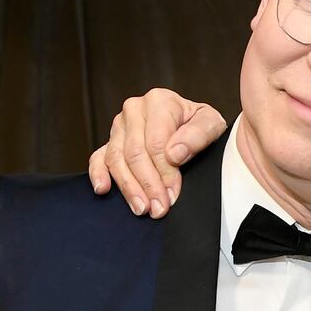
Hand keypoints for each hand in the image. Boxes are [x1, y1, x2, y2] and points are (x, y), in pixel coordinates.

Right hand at [86, 89, 227, 216]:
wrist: (192, 124)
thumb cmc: (201, 125)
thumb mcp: (211, 124)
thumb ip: (198, 135)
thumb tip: (174, 154)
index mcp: (159, 101)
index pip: (156, 143)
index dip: (164, 173)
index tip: (172, 195)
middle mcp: (135, 110)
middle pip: (135, 153)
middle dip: (148, 184)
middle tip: (158, 209)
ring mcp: (120, 126)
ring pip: (116, 159)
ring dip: (128, 187)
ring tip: (141, 208)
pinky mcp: (110, 141)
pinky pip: (98, 158)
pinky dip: (98, 174)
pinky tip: (103, 189)